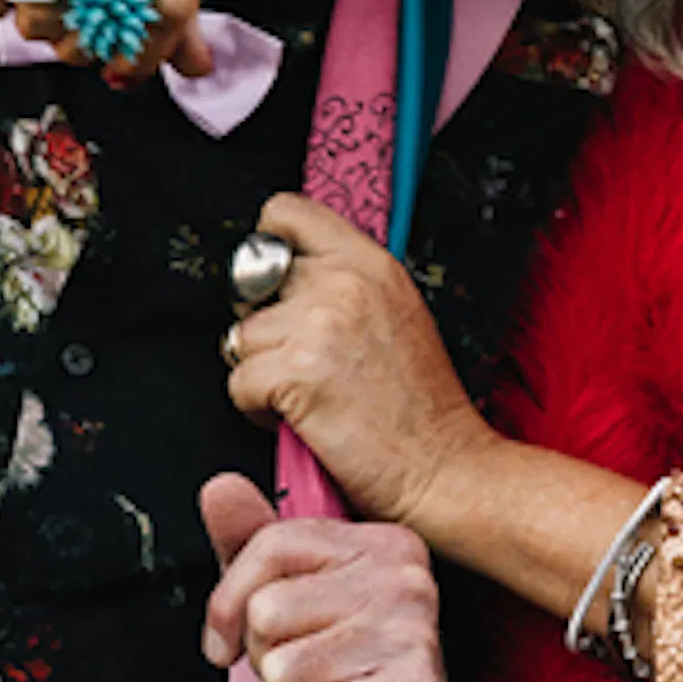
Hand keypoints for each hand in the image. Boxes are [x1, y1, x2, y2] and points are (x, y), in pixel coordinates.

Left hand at [196, 473, 460, 681]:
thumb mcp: (297, 600)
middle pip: (269, 611)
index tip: (226, 640)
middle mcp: (406, 582)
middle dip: (268, 659)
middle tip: (307, 677)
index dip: (229, 602)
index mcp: (383, 544)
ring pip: (283, 669)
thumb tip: (220, 490)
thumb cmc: (353, 678)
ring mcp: (414, 638)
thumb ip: (255, 544)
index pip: (273, 545)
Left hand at [220, 196, 489, 531]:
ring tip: (307, 395)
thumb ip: (345, 287)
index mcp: (371, 264)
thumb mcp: (398, 316)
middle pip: (252, 283)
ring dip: (260, 371)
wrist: (445, 468)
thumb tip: (287, 281)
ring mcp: (317, 326)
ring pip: (240, 336)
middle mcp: (343, 284)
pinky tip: (300, 418)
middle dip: (264, 323)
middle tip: (301, 359)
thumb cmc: (425, 410)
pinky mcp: (295, 374)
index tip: (274, 285)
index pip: (286, 213)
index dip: (268, 248)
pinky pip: (238, 381)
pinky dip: (257, 409)